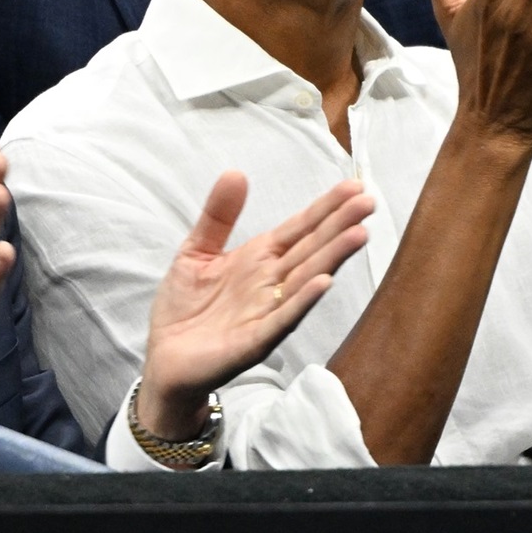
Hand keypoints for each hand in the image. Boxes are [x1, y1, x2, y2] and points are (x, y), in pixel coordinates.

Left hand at [136, 172, 373, 440]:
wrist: (163, 360)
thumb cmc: (184, 308)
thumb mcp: (196, 251)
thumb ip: (218, 215)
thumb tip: (235, 172)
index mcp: (261, 258)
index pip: (300, 228)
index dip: (326, 207)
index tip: (355, 186)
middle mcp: (272, 283)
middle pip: (312, 249)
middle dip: (340, 226)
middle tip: (368, 202)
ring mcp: (267, 311)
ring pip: (306, 279)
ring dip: (333, 257)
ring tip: (358, 234)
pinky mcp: (254, 341)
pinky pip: (282, 319)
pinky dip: (303, 302)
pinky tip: (324, 283)